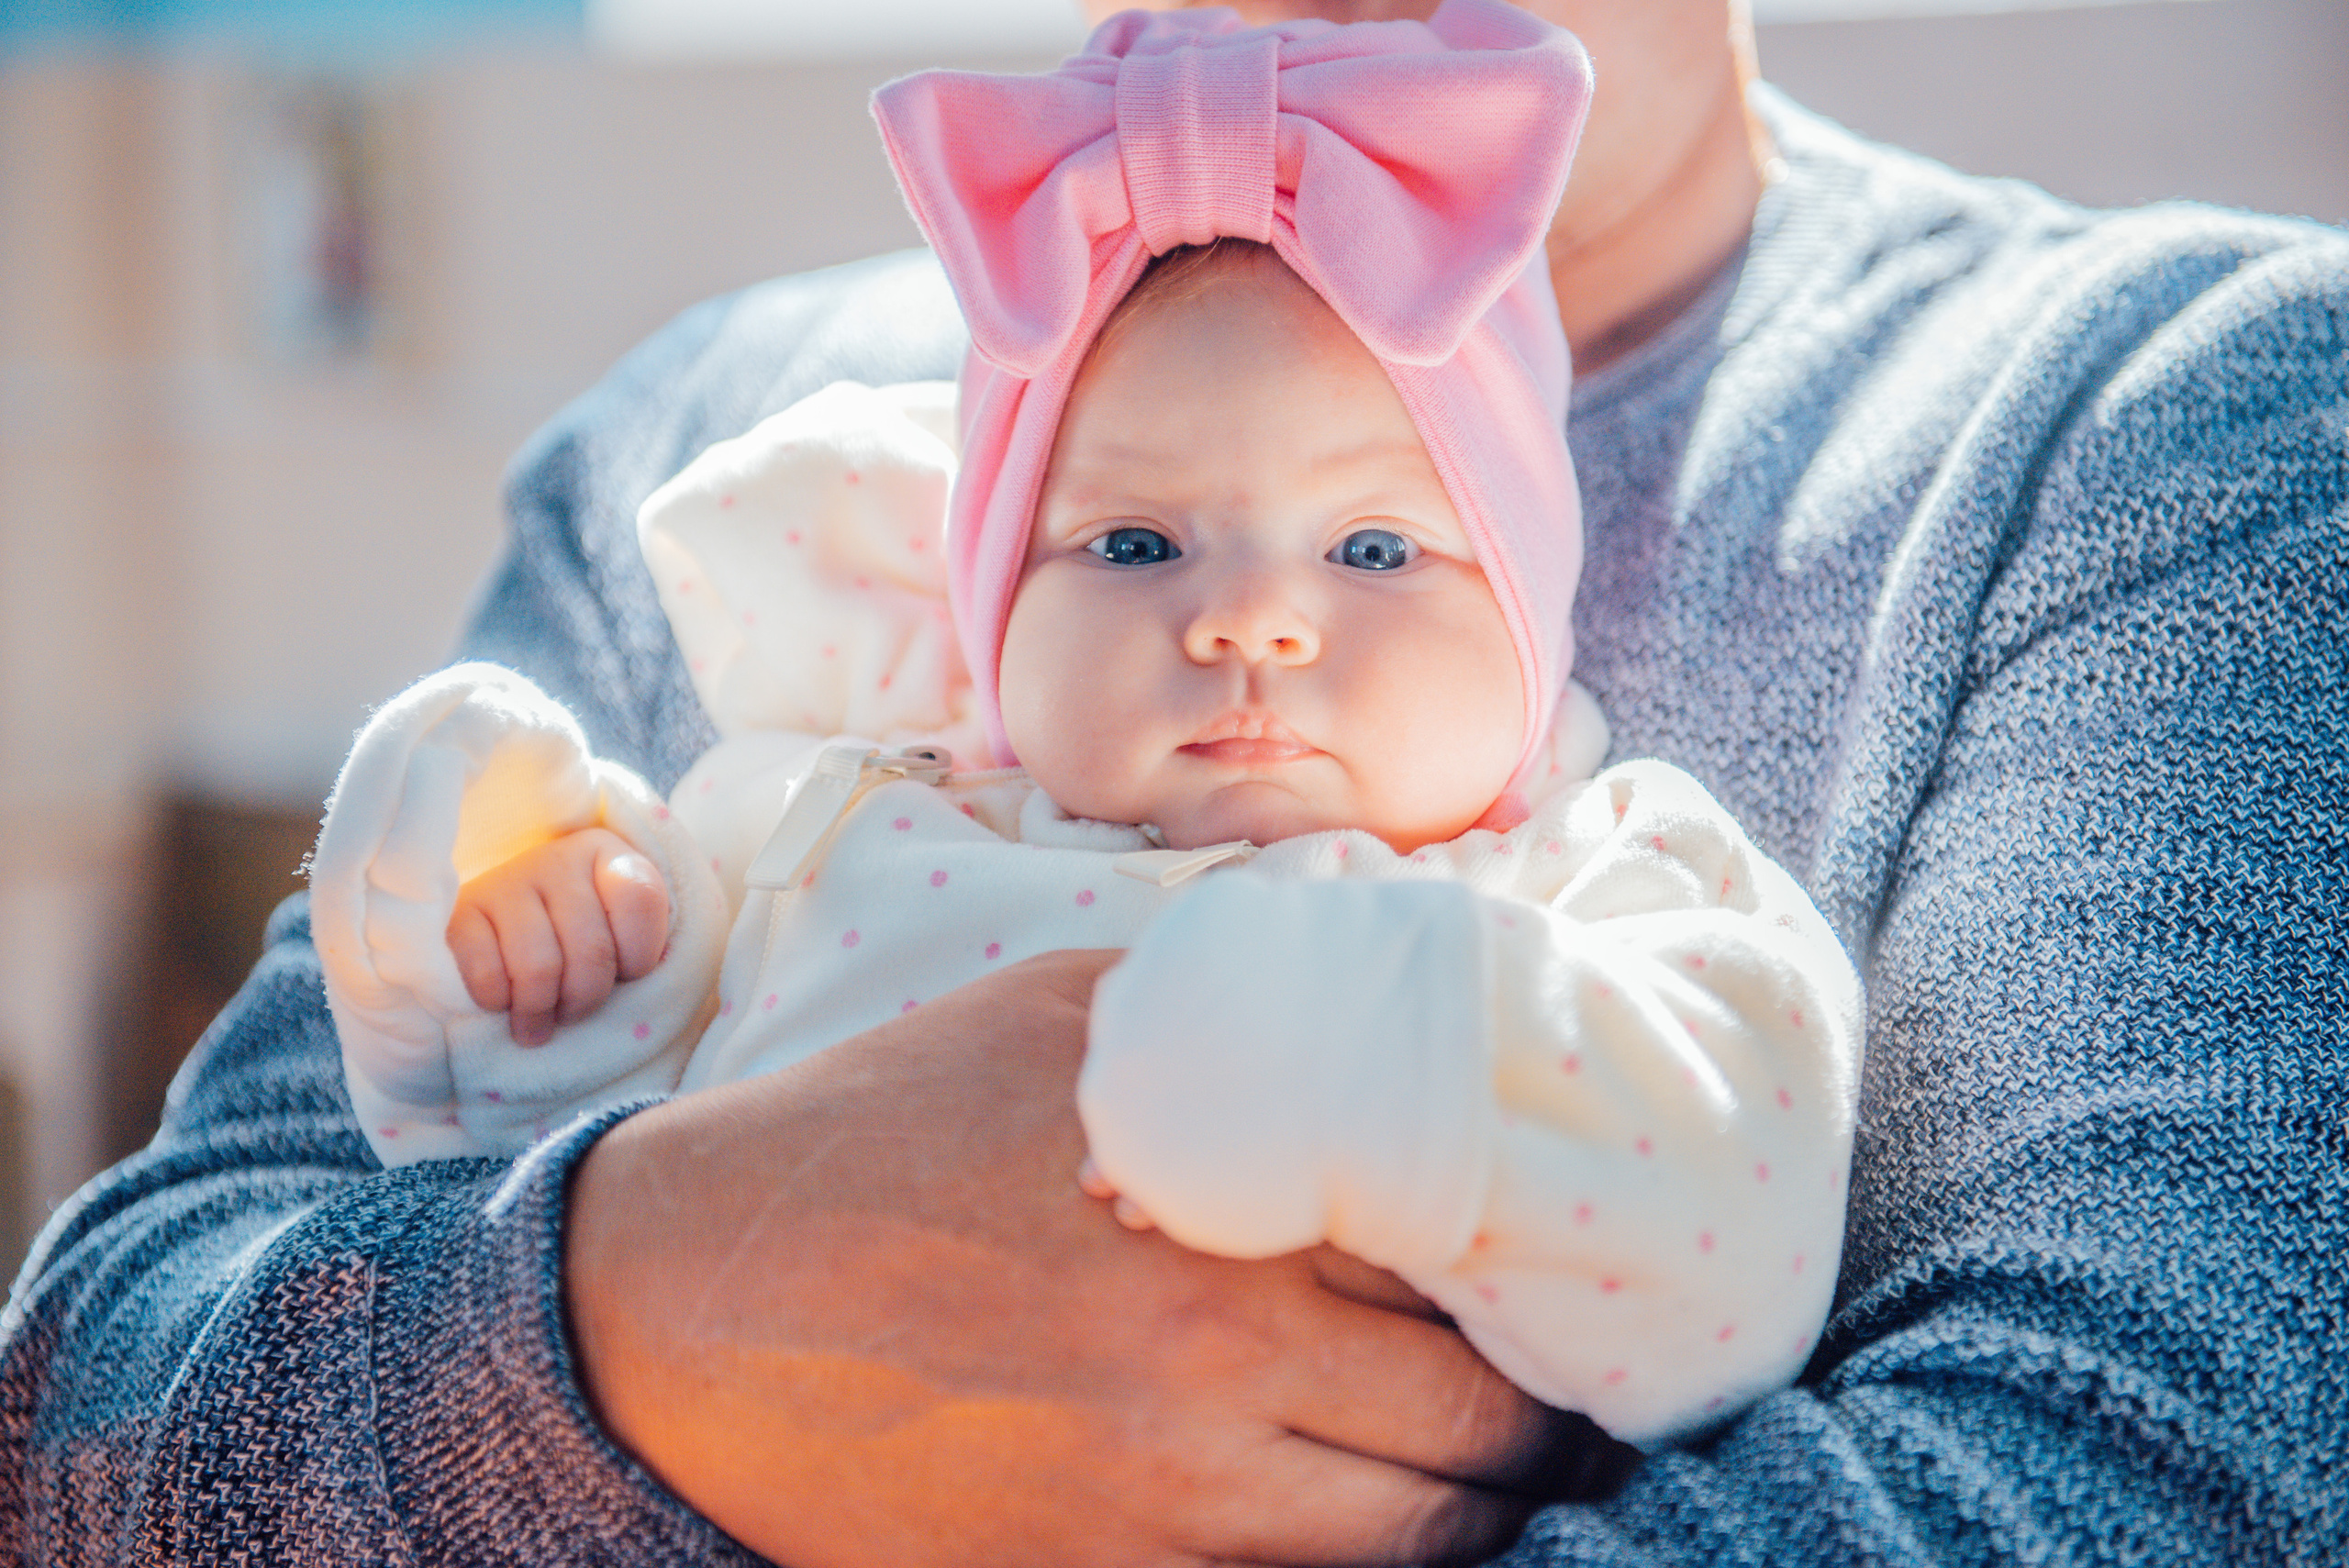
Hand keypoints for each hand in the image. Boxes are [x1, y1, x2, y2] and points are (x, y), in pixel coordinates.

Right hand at [446, 828, 669, 1044]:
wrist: (499, 929)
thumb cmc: (577, 936)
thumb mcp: (622, 930)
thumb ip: (643, 945)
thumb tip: (655, 992)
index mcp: (607, 854)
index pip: (640, 900)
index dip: (639, 956)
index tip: (627, 973)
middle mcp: (557, 858)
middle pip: (591, 950)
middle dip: (586, 998)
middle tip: (574, 1014)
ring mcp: (506, 881)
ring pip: (539, 968)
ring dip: (541, 1011)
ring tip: (540, 1024)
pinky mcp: (461, 912)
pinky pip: (486, 974)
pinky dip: (497, 1002)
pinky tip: (501, 1002)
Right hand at [565, 948, 1633, 1567]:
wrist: (692, 1303)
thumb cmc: (875, 1134)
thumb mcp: (1052, 1015)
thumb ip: (1220, 1003)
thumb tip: (1355, 980)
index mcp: (1226, 1219)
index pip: (1465, 1272)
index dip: (1549, 1287)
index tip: (1582, 1284)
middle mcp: (1216, 1377)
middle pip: (1474, 1437)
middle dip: (1550, 1431)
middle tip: (1583, 1412)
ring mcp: (1159, 1510)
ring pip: (1410, 1551)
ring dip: (1478, 1518)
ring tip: (1505, 1482)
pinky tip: (1363, 1520)